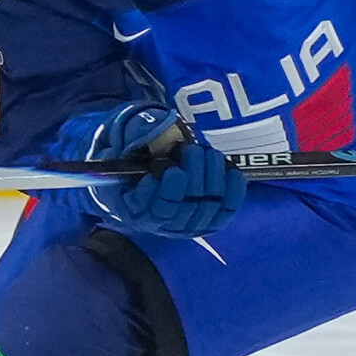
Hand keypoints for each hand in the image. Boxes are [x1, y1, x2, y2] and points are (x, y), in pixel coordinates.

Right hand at [64, 103, 245, 238]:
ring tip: (206, 152)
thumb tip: (155, 131)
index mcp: (135, 210)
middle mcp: (163, 224)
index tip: (171, 168)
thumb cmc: (133, 160)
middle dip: (192, 173)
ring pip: (208, 204)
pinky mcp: (211, 220)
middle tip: (190, 148)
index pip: (156, 210)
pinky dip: (233, 188)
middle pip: (186, 205)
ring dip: (211, 174)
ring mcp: (188, 225)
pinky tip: (228, 169)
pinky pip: (228, 208)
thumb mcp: (122, 147)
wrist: (147, 174)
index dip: (167, 191)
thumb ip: (135, 138)